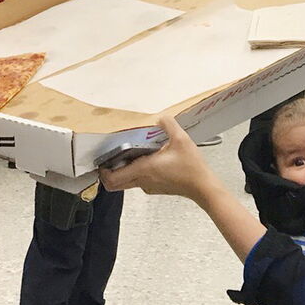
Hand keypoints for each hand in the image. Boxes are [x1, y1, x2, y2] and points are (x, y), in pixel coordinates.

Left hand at [100, 116, 218, 202]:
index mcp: (144, 169)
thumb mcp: (181, 140)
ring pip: (126, 183)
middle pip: (115, 184)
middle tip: (109, 158)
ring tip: (129, 154)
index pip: (112, 179)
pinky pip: (137, 181)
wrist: (203, 187)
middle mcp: (142, 180)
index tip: (101, 161)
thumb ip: (168, 124)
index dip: (102, 172)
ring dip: (122, 171)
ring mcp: (148, 186)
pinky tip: (146, 159)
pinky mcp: (155, 188)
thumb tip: (161, 116)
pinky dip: (135, 172)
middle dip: (108, 173)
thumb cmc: (192, 168)